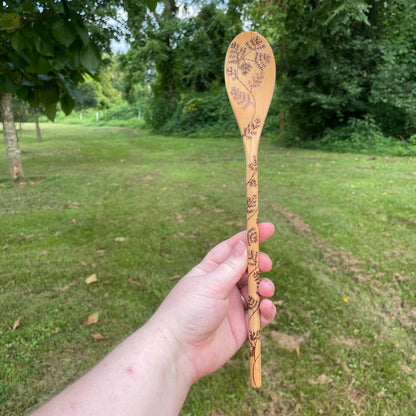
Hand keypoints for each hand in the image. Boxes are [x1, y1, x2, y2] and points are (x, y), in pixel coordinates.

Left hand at [151, 222, 275, 382]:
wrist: (178, 353)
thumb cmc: (187, 312)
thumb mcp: (211, 284)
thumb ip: (231, 266)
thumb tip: (243, 245)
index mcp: (211, 271)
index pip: (232, 249)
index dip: (249, 238)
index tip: (268, 228)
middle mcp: (222, 287)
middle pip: (247, 269)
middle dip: (260, 264)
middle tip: (266, 264)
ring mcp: (232, 307)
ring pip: (256, 291)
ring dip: (264, 287)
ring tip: (263, 291)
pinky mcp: (240, 327)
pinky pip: (259, 315)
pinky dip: (266, 311)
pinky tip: (265, 309)